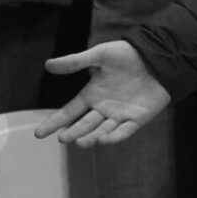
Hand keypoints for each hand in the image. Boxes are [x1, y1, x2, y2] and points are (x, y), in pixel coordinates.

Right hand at [36, 41, 170, 146]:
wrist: (158, 56)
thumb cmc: (128, 54)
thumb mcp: (100, 55)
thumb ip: (76, 62)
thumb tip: (47, 65)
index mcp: (92, 94)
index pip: (69, 111)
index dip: (55, 122)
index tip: (39, 134)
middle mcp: (104, 107)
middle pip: (84, 124)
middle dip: (73, 132)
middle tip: (63, 138)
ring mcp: (120, 114)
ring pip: (102, 130)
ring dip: (91, 137)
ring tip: (80, 143)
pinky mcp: (137, 118)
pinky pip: (124, 131)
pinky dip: (115, 136)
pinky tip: (104, 139)